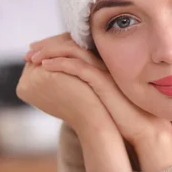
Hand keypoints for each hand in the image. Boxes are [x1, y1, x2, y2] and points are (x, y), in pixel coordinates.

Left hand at [25, 32, 171, 145]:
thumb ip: (86, 89)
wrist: (142, 128)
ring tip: (31, 58)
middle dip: (46, 45)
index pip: (73, 45)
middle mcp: (102, 62)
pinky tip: (44, 67)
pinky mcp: (102, 80)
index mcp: (101, 64)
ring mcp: (102, 70)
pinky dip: (59, 64)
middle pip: (70, 43)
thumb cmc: (122, 117)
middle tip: (28, 51)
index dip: (53, 45)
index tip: (35, 53)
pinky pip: (77, 66)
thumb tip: (65, 92)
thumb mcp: (100, 98)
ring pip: (71, 50)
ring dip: (48, 52)